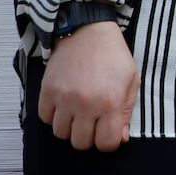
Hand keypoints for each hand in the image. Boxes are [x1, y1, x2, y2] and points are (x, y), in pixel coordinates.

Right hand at [38, 20, 137, 151]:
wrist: (87, 31)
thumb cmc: (113, 56)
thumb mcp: (131, 81)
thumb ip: (126, 112)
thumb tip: (121, 138)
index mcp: (110, 103)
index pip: (105, 143)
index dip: (108, 141)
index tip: (108, 131)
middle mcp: (85, 104)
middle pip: (80, 143)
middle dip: (88, 136)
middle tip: (92, 121)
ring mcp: (63, 98)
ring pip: (60, 133)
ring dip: (70, 127)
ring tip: (78, 112)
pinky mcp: (46, 91)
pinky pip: (44, 118)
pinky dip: (53, 116)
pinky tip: (64, 104)